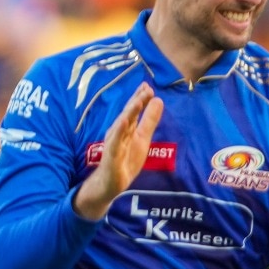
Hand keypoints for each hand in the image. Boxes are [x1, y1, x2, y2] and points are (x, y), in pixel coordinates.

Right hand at [73, 83, 163, 219]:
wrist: (109, 184)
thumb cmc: (125, 160)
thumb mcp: (142, 138)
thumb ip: (149, 120)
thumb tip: (158, 100)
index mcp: (127, 128)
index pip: (133, 110)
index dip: (140, 98)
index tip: (148, 85)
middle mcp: (119, 133)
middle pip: (128, 114)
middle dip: (136, 101)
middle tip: (146, 88)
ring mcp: (114, 144)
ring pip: (122, 126)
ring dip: (129, 113)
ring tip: (138, 101)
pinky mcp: (111, 156)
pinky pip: (115, 143)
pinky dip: (119, 132)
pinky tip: (124, 122)